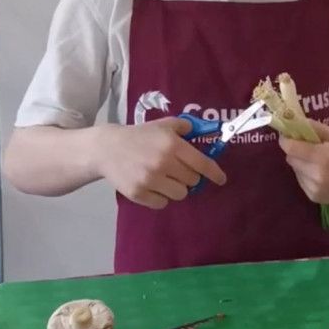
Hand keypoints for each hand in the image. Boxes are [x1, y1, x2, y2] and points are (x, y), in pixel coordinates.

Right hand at [97, 118, 226, 208]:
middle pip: (192, 181)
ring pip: (180, 194)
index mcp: (173, 145)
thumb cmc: (140, 136)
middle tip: (179, 171)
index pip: (202, 164)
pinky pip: (162, 203)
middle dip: (190, 176)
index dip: (215, 173)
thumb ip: (185, 127)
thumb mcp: (163, 125)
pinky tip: (153, 186)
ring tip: (165, 179)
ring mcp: (150, 180)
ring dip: (177, 188)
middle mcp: (164, 163)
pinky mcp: (139, 194)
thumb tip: (205, 132)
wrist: (107, 149)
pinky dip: (161, 197)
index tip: (221, 179)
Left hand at [279, 120, 328, 203]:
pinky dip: (307, 176)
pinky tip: (322, 174)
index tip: (289, 135)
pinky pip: (302, 182)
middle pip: (291, 159)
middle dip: (296, 152)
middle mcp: (316, 175)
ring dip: (302, 164)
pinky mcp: (316, 198)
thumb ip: (314, 128)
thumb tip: (294, 122)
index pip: (290, 148)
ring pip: (296, 171)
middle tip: (309, 148)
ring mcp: (315, 189)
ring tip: (319, 162)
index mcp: (322, 157)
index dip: (286, 140)